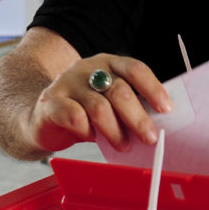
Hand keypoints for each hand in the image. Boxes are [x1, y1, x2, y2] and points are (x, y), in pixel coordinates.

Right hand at [28, 53, 171, 152]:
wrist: (41, 115)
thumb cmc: (83, 110)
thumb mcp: (108, 103)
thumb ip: (128, 107)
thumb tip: (156, 126)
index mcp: (108, 64)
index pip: (135, 69)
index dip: (153, 88)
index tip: (166, 108)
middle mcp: (88, 68)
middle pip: (119, 91)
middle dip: (138, 118)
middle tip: (150, 138)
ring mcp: (68, 82)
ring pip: (99, 107)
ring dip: (115, 131)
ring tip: (123, 145)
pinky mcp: (50, 101)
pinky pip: (74, 118)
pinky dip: (87, 132)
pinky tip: (91, 137)